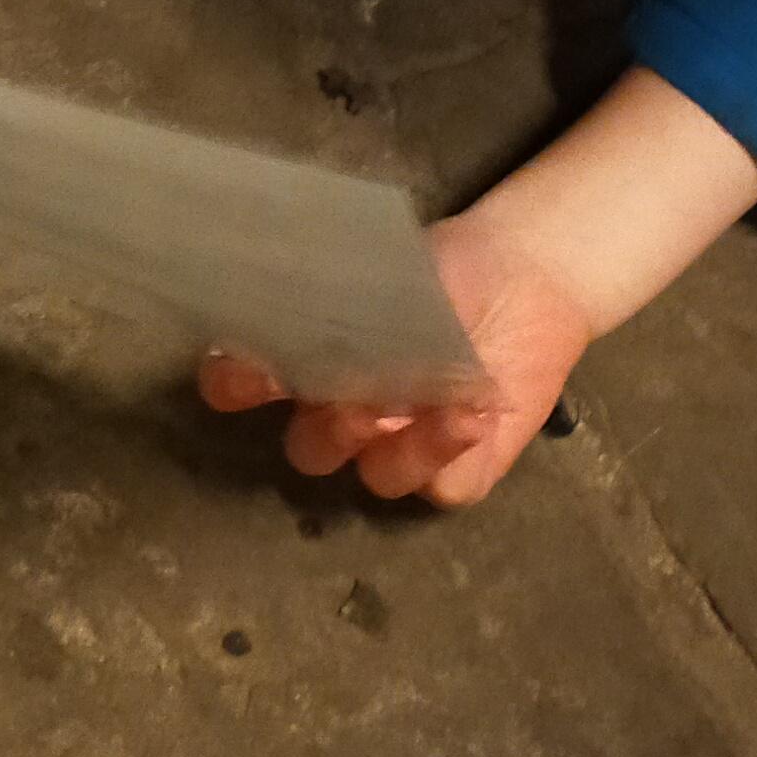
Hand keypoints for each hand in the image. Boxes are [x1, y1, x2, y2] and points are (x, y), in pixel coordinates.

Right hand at [196, 209, 596, 508]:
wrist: (522, 280)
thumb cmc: (438, 272)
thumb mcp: (382, 274)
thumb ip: (339, 301)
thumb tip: (305, 310)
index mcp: (311, 367)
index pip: (245, 387)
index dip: (234, 384)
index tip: (243, 364)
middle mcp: (348, 416)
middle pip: (311, 449)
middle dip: (325, 429)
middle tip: (349, 400)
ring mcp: (404, 448)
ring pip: (375, 476)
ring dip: (386, 448)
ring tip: (409, 409)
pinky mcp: (463, 469)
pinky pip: (445, 484)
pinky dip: (450, 452)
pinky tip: (469, 415)